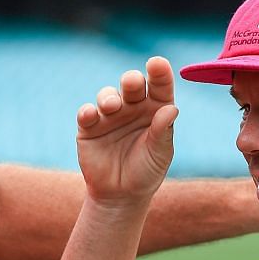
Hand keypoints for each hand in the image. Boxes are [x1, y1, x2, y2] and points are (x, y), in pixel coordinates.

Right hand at [75, 57, 177, 207]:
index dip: (159, 73)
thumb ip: (163, 132)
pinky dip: (88, 112)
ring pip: (107, 95)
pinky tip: (91, 115)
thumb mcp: (159, 154)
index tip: (157, 63)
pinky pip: (86, 113)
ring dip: (108, 97)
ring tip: (111, 106)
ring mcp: (110, 115)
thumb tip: (171, 109)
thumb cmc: (146, 172)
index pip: (160, 86)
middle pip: (132, 85)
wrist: (121, 196)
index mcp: (155, 109)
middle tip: (132, 82)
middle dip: (131, 80)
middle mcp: (133, 107)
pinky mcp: (89, 127)